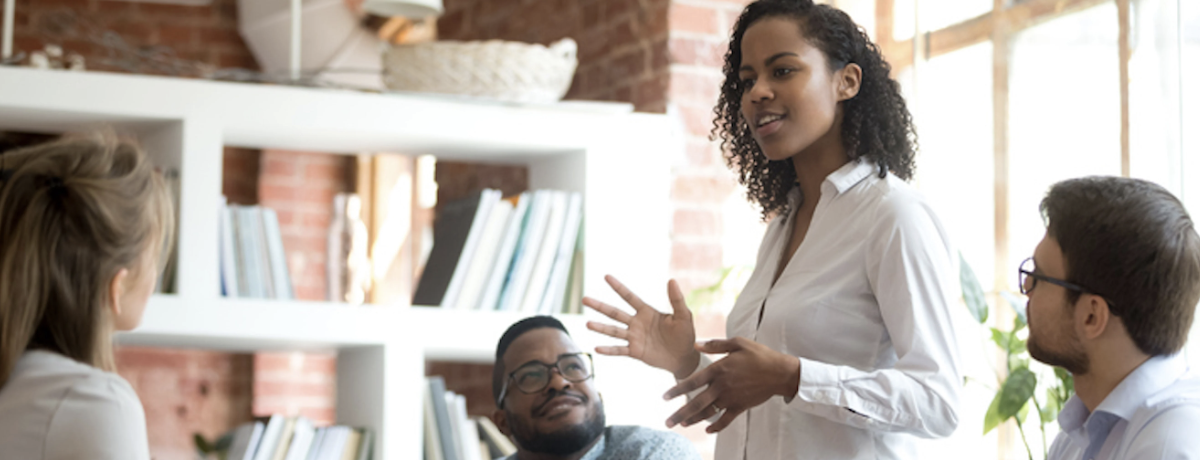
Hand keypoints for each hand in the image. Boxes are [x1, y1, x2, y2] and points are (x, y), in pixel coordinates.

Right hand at [583, 275, 699, 378]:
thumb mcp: (683, 316)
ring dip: (601, 327)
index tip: (606, 276)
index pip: (629, 297)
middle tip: (584, 299)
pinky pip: (619, 350)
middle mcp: (637, 323)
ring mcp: (634, 337)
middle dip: (600, 306)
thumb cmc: (685, 334)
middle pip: (615, 313)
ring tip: (587, 324)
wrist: (684, 357)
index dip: (618, 287)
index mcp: (647, 312)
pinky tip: (597, 348)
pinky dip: (609, 350)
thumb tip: (672, 280)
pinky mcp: (635, 352)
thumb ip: (676, 300)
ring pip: (614, 331)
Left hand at [662, 337, 800, 432]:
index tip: (664, 397)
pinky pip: (725, 420)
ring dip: (693, 420)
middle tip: (667, 423)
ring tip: (682, 425)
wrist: (780, 372)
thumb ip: (715, 345)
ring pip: (708, 413)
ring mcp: (731, 398)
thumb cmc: (759, 354)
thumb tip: (696, 344)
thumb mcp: (738, 343)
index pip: (692, 382)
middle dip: (680, 414)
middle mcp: (722, 386)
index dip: (677, 391)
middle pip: (696, 403)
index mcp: (718, 369)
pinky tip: (707, 430)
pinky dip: (716, 426)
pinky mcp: (740, 406)